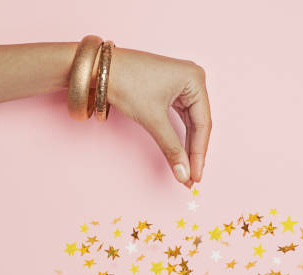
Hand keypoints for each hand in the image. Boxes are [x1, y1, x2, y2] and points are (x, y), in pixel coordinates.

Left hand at [108, 47, 211, 188]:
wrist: (100, 68)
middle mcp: (193, 79)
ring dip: (187, 146)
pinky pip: (181, 118)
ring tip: (187, 170)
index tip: (196, 176)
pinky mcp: (171, 90)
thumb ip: (172, 148)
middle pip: (198, 124)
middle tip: (192, 178)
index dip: (199, 153)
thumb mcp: (153, 119)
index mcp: (195, 79)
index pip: (202, 124)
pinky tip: (180, 153)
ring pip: (190, 123)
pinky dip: (179, 136)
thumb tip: (183, 175)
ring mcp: (182, 84)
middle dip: (193, 152)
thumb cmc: (126, 83)